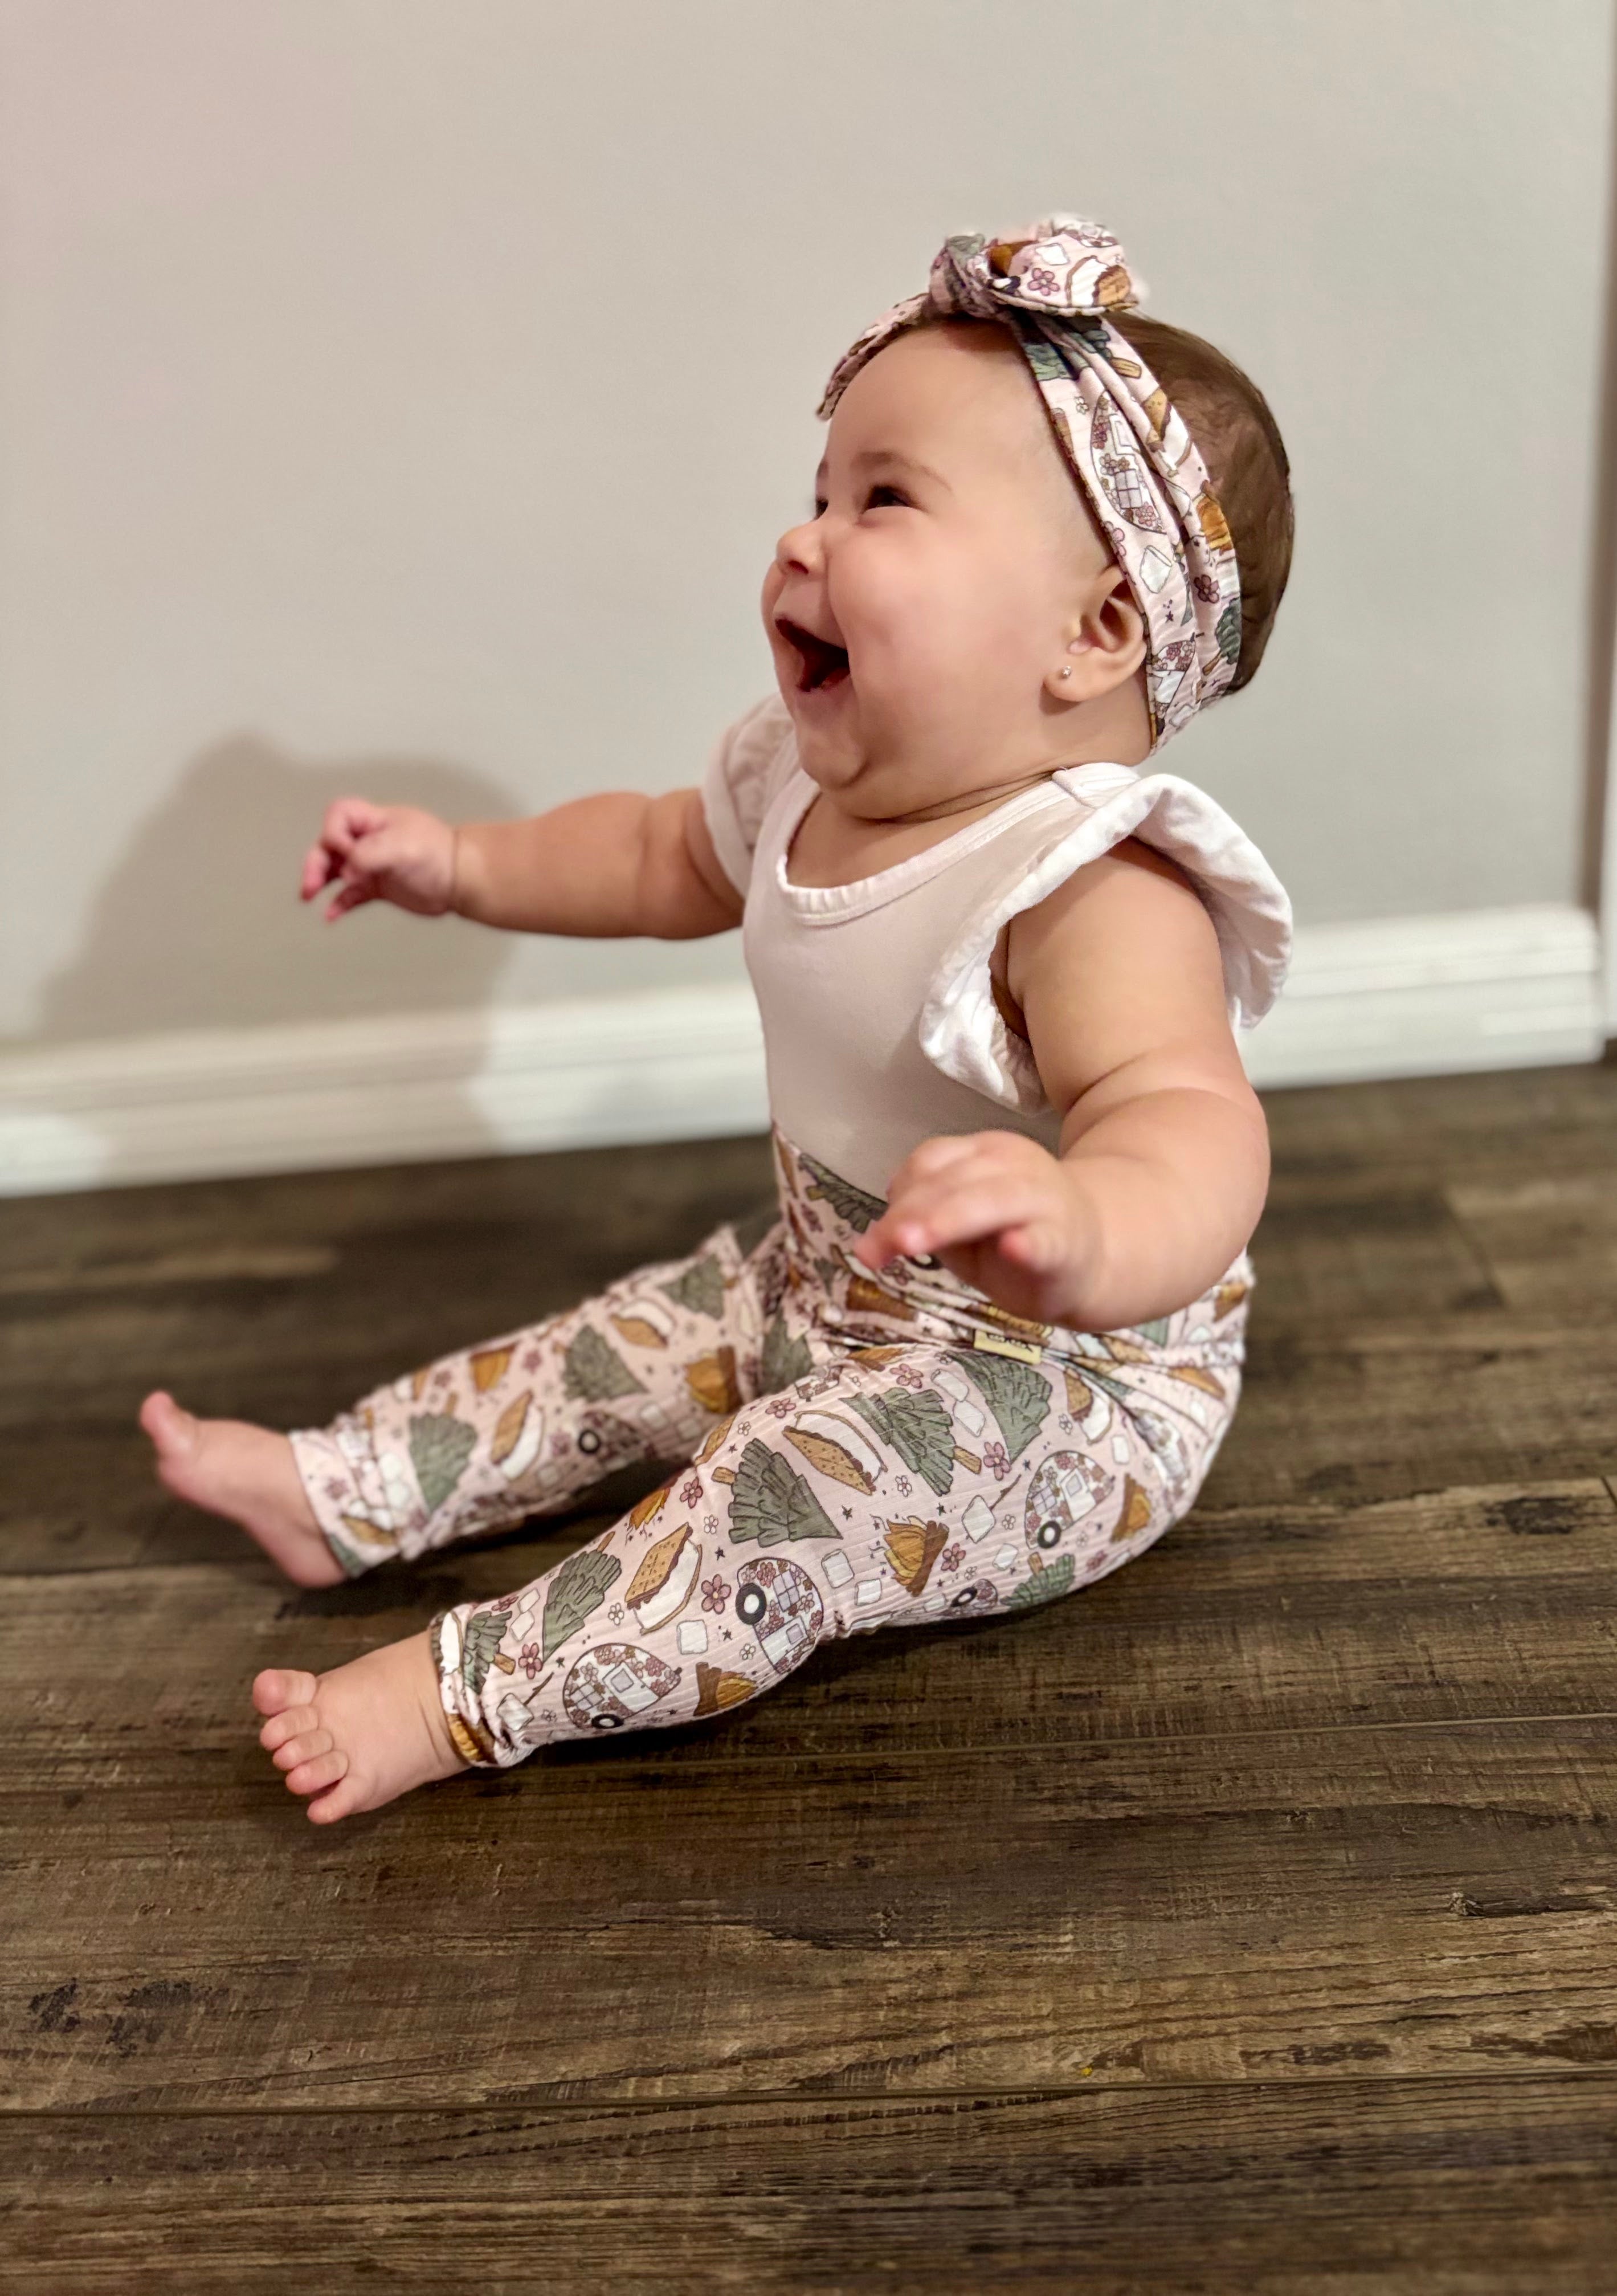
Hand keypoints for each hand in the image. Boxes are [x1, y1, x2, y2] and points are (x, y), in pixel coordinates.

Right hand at [300, 798, 458, 920]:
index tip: (347, 852)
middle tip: (310, 885)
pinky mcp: (378, 887)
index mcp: (374, 822)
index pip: (339, 816)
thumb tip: (346, 871)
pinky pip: (350, 894)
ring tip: (309, 896)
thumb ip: (369, 855)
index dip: (334, 834)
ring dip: (319, 881)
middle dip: (316, 863)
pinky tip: (331, 915)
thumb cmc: (440, 854)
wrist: (463, 879)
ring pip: (335, 870)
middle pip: (329, 845)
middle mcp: (369, 841)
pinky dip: (339, 903)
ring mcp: (372, 864)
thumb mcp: (403, 847)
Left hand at [854, 1132, 1097, 1325]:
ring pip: (992, 1201)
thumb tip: (870, 1243)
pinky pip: (1045, 1239)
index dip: (899, 1196)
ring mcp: (1044, 1201)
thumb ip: (922, 1222)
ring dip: (947, 1220)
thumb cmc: (1014, 1235)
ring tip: (910, 1243)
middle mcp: (1015, 1165)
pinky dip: (1028, 1243)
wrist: (1093, 1255)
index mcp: (984, 1153)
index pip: (931, 1162)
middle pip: (954, 1181)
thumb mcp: (960, 1226)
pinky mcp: (1065, 1243)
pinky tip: (1012, 1247)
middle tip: (877, 1250)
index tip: (872, 1241)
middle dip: (911, 1215)